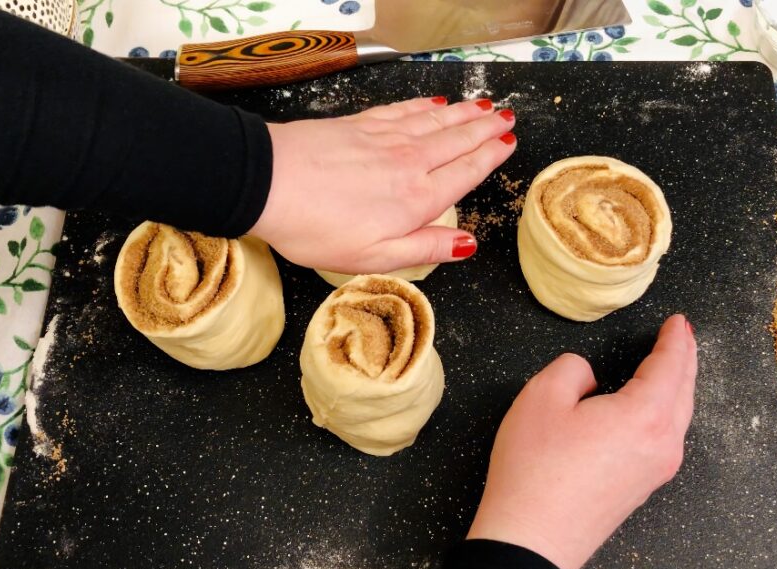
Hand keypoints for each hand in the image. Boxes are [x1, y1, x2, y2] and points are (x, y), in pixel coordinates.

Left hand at [249, 97, 516, 273]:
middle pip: (456, 140)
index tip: (507, 144)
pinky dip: (425, 106)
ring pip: (435, 121)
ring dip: (463, 113)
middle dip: (484, 128)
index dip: (489, 157)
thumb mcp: (375, 257)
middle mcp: (409, 162)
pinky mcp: (359, 125)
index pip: (465, 172)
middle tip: (506, 117)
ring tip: (483, 106)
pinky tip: (434, 103)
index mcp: (417, 200)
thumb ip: (425, 247)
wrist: (268, 184)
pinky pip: (404, 110)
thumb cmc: (316, 228)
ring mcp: (383, 139)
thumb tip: (467, 244)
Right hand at [466, 315, 697, 568]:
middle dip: (684, 359)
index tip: (678, 322)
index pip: (671, 366)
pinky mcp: (640, 487)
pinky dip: (664, 411)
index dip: (676, 339)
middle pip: (684, 391)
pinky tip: (649, 408)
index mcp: (645, 416)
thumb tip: (589, 378)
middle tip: (681, 336)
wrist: (531, 538)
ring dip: (676, 387)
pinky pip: (664, 437)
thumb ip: (573, 368)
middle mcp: (662, 444)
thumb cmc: (535, 473)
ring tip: (669, 366)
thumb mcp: (542, 396)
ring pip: (677, 416)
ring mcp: (655, 470)